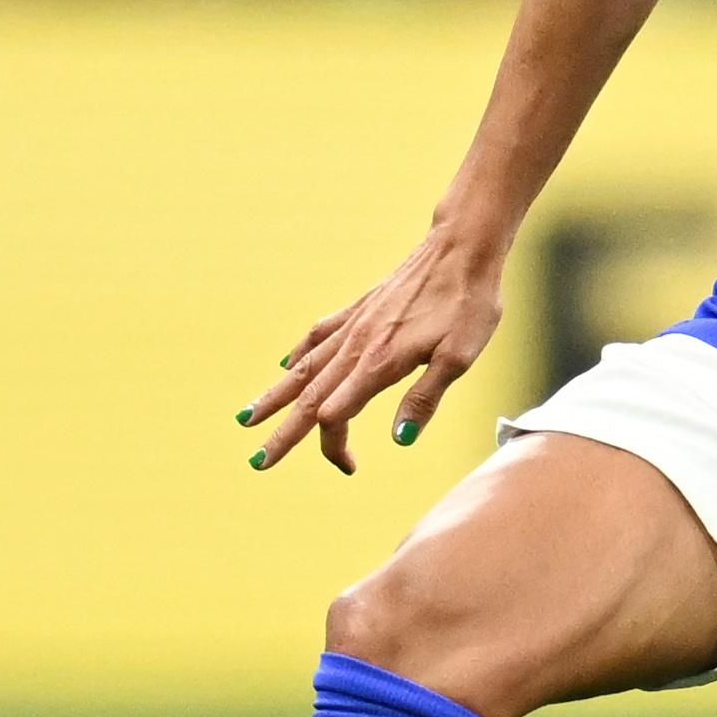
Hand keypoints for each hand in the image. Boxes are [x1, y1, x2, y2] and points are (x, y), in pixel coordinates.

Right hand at [241, 230, 505, 476]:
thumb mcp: (459, 358)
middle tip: (258, 461)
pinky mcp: (359, 309)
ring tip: (247, 417)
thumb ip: (425, 398)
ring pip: (303, 368)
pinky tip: (286, 367)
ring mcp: (353, 325)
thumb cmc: (469, 305)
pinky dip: (298, 356)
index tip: (349, 468)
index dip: (335, 446)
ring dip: (274, 397)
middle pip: (308, 397)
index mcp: (379, 363)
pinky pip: (318, 337)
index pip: (337, 414)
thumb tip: (399, 440)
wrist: (462, 248)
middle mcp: (357, 345)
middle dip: (282, 432)